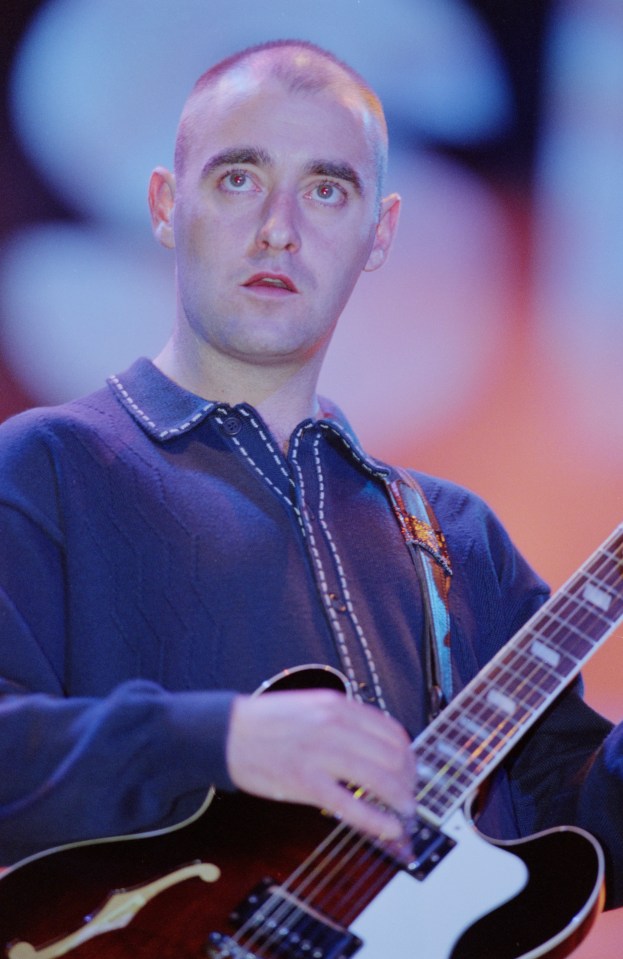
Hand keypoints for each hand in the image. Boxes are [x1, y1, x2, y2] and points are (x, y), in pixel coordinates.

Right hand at [226, 689, 416, 840]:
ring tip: (405, 813)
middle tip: (410, 796)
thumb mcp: (312, 706)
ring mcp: (320, 754)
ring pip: (380, 779)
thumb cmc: (267, 722)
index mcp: (337, 706)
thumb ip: (344, 720)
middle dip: (408, 781)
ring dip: (401, 800)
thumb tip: (378, 745)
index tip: (411, 771)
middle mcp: (334, 725)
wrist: (226, 733)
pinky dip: (377, 820)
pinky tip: (389, 828)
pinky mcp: (305, 783)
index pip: (392, 731)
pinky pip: (352, 805)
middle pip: (393, 756)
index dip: (409, 756)